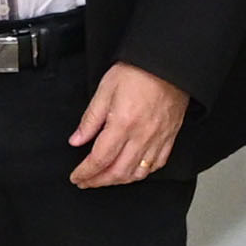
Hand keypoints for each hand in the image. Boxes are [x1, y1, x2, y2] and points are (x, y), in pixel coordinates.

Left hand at [67, 60, 189, 187]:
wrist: (169, 64)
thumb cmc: (138, 71)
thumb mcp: (105, 89)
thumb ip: (90, 119)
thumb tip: (77, 140)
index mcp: (123, 124)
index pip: (100, 159)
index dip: (85, 172)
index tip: (77, 177)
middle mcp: (141, 136)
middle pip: (118, 172)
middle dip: (98, 181)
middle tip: (86, 182)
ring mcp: (158, 139)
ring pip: (137, 173)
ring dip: (118, 181)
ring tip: (105, 179)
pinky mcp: (169, 137)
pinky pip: (156, 165)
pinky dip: (141, 173)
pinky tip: (132, 171)